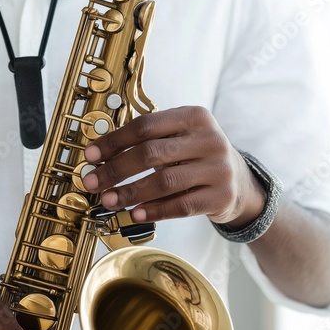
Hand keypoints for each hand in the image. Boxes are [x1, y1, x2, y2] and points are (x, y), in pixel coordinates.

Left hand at [81, 105, 265, 227]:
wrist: (239, 181)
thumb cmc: (197, 155)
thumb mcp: (181, 136)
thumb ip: (148, 139)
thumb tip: (100, 156)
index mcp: (194, 116)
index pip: (146, 126)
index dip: (114, 141)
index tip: (91, 155)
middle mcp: (209, 139)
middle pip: (151, 153)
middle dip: (116, 169)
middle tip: (93, 182)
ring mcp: (218, 169)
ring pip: (163, 182)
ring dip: (130, 193)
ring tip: (108, 200)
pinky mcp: (220, 196)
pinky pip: (180, 206)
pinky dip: (154, 211)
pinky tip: (134, 214)